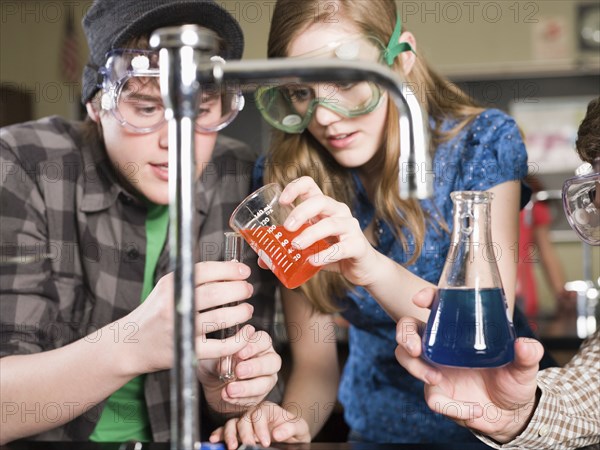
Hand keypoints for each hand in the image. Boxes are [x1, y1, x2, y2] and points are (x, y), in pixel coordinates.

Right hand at [121, 261, 255, 374]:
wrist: (131, 344)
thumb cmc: (155, 313)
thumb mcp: (168, 288)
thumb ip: (195, 278)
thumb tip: (230, 267)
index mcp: (171, 286)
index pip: (205, 271)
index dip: (229, 269)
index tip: (243, 271)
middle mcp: (174, 305)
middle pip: (215, 293)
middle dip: (238, 289)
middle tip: (247, 289)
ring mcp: (181, 328)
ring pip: (220, 318)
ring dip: (240, 312)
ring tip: (246, 309)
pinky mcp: (187, 349)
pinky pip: (220, 346)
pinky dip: (237, 340)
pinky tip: (244, 333)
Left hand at [198, 329, 281, 416]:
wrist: (211, 385)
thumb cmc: (215, 364)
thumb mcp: (213, 357)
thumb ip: (221, 356)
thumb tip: (227, 362)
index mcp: (258, 343)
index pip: (264, 340)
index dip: (254, 346)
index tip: (240, 354)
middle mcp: (266, 359)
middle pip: (272, 361)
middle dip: (256, 367)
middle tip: (239, 371)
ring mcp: (266, 378)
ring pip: (266, 383)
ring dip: (248, 387)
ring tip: (230, 389)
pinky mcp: (259, 396)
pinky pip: (255, 399)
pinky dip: (240, 399)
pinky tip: (228, 397)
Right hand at [209, 401, 310, 449]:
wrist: (291, 435)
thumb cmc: (294, 430)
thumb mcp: (299, 428)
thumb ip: (291, 427)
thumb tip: (278, 433)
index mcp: (268, 408)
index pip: (260, 414)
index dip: (261, 428)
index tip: (265, 442)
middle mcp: (254, 413)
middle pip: (244, 419)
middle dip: (245, 433)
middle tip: (249, 445)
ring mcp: (245, 421)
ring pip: (233, 423)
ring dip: (229, 434)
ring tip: (231, 446)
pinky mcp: (238, 431)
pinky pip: (226, 429)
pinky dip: (219, 433)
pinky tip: (215, 439)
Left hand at [277, 176, 380, 285]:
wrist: (362, 268)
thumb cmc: (333, 252)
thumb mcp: (310, 247)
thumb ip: (289, 250)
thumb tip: (261, 261)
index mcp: (324, 207)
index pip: (310, 185)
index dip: (295, 188)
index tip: (282, 201)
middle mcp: (338, 211)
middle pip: (320, 200)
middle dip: (301, 212)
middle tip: (287, 227)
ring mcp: (350, 227)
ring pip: (331, 223)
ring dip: (311, 234)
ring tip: (296, 246)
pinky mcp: (357, 245)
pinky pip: (341, 248)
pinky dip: (326, 254)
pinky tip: (314, 260)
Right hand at [395, 288, 543, 442]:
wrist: (511, 414)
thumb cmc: (512, 380)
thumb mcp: (523, 366)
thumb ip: (527, 354)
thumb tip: (525, 345)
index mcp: (458, 331)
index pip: (437, 305)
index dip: (426, 297)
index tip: (420, 299)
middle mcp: (441, 346)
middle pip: (408, 330)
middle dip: (404, 334)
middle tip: (415, 347)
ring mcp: (435, 368)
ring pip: (407, 359)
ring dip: (415, 367)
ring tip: (436, 378)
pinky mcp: (439, 394)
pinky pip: (434, 399)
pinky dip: (453, 406)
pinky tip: (474, 409)